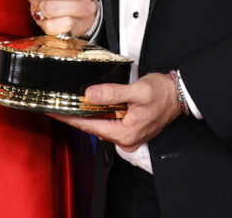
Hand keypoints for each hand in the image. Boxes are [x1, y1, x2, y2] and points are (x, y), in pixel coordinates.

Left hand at [49, 73, 182, 151]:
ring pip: (99, 125)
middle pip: (92, 127)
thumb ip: (112, 93)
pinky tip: (88, 105)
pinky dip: (97, 114)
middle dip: (74, 115)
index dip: (69, 117)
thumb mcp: (137, 90)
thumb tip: (90, 95)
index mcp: (126, 133)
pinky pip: (108, 122)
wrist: (179, 94)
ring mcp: (127, 136)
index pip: (90, 125)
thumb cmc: (162, 93)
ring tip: (67, 103)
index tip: (53, 111)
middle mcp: (125, 140)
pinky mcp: (129, 129)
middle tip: (55, 104)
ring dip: (85, 114)